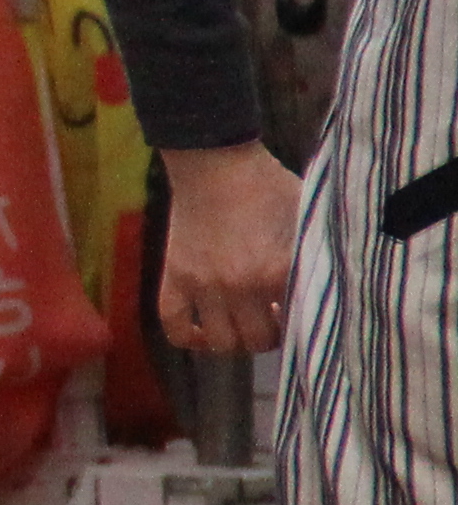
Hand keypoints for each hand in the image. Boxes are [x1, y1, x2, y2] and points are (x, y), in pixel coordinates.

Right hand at [155, 140, 304, 356]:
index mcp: (278, 271)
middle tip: (270, 318)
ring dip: (234, 339)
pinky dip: (189, 337)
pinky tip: (203, 330)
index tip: (297, 313)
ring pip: (222, 342)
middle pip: (258, 341)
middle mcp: (241, 287)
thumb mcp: (305, 220)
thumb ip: (315, 257)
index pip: (296, 324)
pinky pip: (175, 325)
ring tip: (240, 322)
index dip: (300, 324)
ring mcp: (204, 285)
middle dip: (268, 335)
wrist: (214, 162)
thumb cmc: (268, 187)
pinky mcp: (175, 278)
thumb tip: (330, 289)